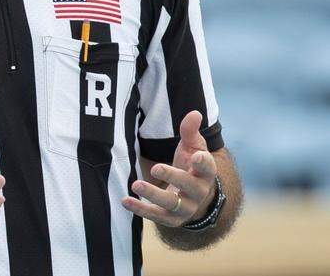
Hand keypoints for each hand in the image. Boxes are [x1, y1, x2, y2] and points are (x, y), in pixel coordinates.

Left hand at [123, 110, 216, 226]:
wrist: (193, 196)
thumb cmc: (190, 165)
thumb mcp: (192, 147)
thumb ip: (190, 131)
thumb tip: (194, 113)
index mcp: (205, 172)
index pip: (207, 167)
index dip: (202, 162)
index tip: (195, 156)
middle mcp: (198, 192)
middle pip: (188, 185)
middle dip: (172, 177)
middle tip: (155, 168)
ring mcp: (186, 207)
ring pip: (171, 203)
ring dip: (153, 194)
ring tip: (136, 184)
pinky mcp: (171, 218)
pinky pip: (156, 216)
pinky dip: (140, 209)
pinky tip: (125, 200)